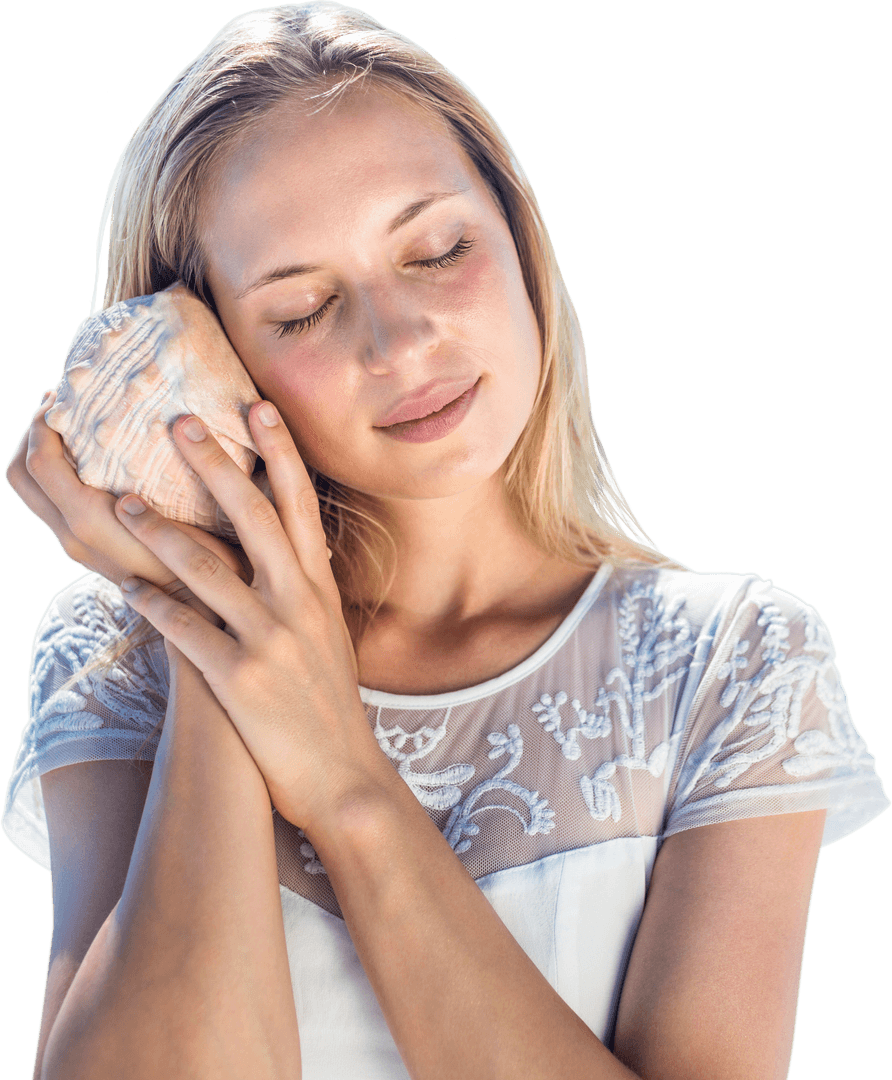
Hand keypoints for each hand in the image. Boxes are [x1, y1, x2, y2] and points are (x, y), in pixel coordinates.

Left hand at [5, 389, 250, 612]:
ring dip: (40, 453)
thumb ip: (172, 478)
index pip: (41, 462)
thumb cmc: (205, 566)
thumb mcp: (190, 518)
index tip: (64, 396)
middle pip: (20, 475)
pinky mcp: (83, 548)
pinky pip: (49, 503)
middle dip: (32, 433)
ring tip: (70, 425)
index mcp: (90, 522)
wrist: (199, 617)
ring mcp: (74, 544)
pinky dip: (55, 473)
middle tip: (59, 405)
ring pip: (31, 491)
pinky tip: (89, 458)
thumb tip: (180, 421)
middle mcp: (71, 535)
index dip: (45, 424)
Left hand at [111, 402, 386, 829]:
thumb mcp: (330, 636)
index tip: (257, 407)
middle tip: (180, 421)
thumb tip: (291, 548)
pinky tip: (123, 586)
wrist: (345, 778)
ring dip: (161, 532)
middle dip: (216, 466)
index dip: (279, 453)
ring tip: (123, 502)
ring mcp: (270, 640)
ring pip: (208, 569)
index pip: (299, 506)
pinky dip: (152, 603)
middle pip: (254, 519)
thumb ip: (308, 589)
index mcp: (320, 589)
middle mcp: (299, 604)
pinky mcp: (240, 679)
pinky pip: (185, 630)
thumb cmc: (331, 705)